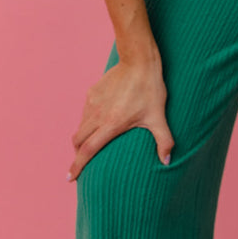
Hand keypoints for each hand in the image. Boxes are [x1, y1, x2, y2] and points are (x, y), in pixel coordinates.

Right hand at [67, 56, 174, 181]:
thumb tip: (167, 161)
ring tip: (89, 146)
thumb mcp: (158, 117)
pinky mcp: (92, 93)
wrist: (138, 61)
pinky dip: (86, 123)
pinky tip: (97, 124)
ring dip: (81, 139)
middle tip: (81, 164)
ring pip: (80, 127)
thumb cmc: (150, 89)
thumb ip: (164, 140)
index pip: (88, 151)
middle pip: (78, 141)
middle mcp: (97, 115)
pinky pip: (84, 113)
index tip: (70, 177)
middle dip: (77, 155)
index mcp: (111, 124)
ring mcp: (92, 103)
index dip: (78, 166)